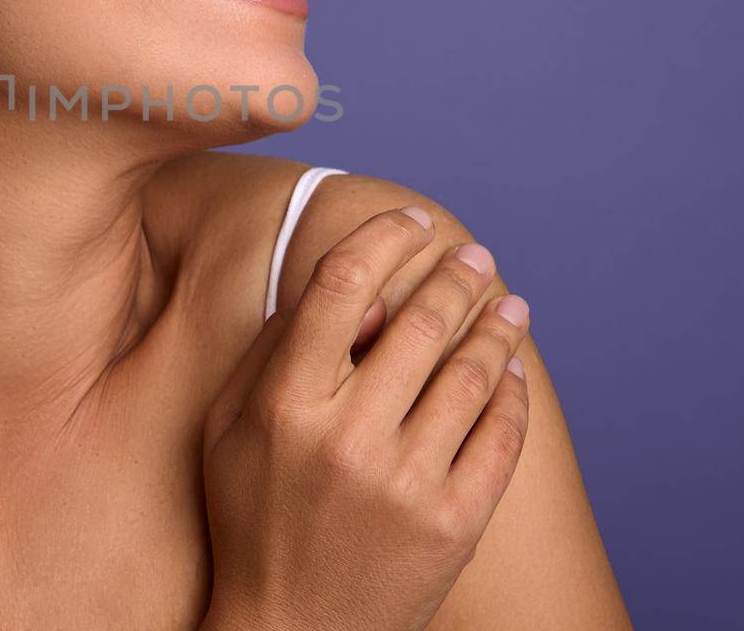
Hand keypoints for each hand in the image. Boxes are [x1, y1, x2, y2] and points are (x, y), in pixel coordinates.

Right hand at [200, 207, 531, 630]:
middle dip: (456, 275)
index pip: (341, 285)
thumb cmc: (252, 519)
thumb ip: (275, 353)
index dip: (383, 237)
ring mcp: (407, 483)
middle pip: (419, 322)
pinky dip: (513, 393)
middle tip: (476, 256)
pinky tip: (513, 371)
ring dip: (498, 326)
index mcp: (285, 405)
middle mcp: (348, 438)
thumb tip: (343, 292)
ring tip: (509, 303)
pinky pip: (500, 437)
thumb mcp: (229, 431)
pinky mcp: (454, 524)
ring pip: (472, 373)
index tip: (411, 220)